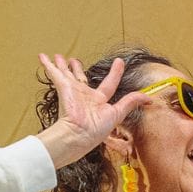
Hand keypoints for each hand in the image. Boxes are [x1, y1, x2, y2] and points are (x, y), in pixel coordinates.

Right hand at [35, 53, 149, 169]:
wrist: (78, 134)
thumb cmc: (96, 129)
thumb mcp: (118, 114)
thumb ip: (131, 103)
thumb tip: (149, 99)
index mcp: (99, 101)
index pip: (109, 84)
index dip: (116, 73)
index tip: (120, 62)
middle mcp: (85, 96)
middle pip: (80, 78)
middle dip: (76, 69)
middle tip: (72, 60)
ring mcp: (73, 92)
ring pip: (66, 74)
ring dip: (62, 66)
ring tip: (58, 57)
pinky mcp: (63, 88)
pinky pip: (54, 74)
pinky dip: (48, 66)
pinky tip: (42, 57)